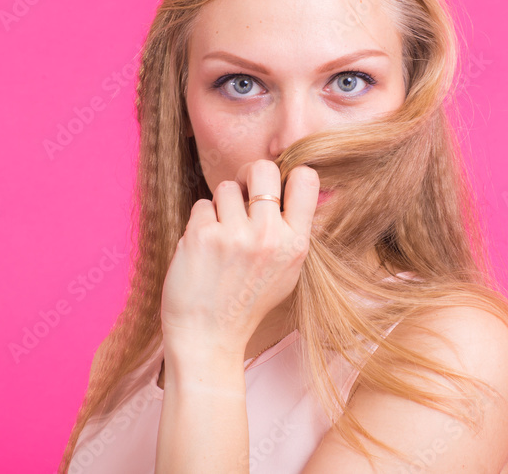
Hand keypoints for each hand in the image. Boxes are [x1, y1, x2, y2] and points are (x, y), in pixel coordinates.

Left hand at [160, 159, 319, 358]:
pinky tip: (204, 249)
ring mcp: (234, 235)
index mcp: (296, 244)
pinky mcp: (202, 236)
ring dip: (221, 206)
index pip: (306, 179)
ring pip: (226, 187)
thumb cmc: (246, 302)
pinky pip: (202, 205)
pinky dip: (201, 222)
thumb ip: (290, 231)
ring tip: (222, 235)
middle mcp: (268, 236)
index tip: (275, 188)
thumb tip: (288, 183)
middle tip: (242, 194)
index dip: (289, 174)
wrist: (208, 338)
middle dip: (249, 176)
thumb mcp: (286, 271)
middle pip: (263, 168)